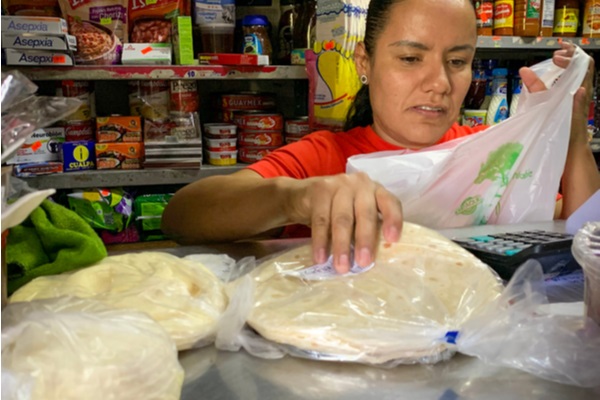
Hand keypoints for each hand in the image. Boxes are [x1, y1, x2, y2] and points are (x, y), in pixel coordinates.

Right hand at [286, 172, 402, 272]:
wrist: (305, 195)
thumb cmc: (339, 209)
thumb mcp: (357, 213)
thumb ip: (367, 228)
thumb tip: (372, 261)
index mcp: (376, 191)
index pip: (390, 203)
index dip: (393, 220)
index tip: (392, 240)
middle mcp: (360, 185)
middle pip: (365, 214)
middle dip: (364, 240)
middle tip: (363, 263)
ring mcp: (339, 185)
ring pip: (342, 219)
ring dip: (341, 245)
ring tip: (341, 266)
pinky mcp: (319, 191)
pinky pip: (321, 220)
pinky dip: (320, 242)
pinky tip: (320, 258)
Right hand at [519, 42, 594, 146]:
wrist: (574, 153)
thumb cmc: (564, 133)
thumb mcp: (549, 109)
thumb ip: (538, 90)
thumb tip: (525, 70)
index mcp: (581, 90)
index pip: (584, 63)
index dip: (570, 56)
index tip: (554, 57)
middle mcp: (583, 92)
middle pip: (583, 66)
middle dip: (569, 57)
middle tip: (554, 57)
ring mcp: (580, 99)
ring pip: (578, 76)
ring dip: (567, 67)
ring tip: (554, 65)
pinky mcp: (574, 106)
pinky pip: (572, 86)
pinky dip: (564, 79)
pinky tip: (552, 83)